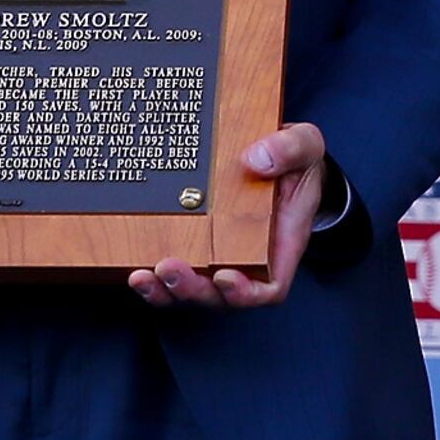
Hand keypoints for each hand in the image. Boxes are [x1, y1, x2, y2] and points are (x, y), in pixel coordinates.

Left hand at [132, 124, 328, 310]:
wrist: (275, 152)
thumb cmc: (295, 159)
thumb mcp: (304, 145)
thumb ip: (289, 150)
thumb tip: (256, 160)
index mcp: (280, 242)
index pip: (269, 287)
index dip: (246, 293)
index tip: (225, 277)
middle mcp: (247, 256)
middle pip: (222, 294)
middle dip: (194, 289)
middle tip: (171, 270)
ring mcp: (219, 253)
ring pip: (194, 288)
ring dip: (168, 290)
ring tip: (146, 276)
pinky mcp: (195, 242)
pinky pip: (176, 269)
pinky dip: (154, 277)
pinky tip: (135, 269)